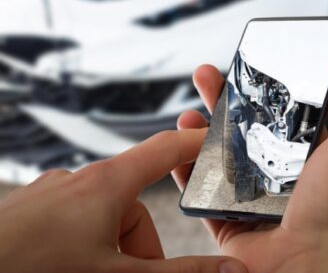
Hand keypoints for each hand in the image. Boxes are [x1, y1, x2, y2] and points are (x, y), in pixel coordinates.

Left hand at [0, 130, 247, 272]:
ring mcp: (49, 195)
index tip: (220, 140)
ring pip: (101, 216)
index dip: (198, 141)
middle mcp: (77, 180)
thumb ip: (178, 272)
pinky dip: (83, 245)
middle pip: (133, 203)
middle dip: (142, 244)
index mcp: (106, 184)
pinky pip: (71, 221)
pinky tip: (68, 265)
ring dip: (112, 249)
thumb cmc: (33, 269)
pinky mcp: (27, 211)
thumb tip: (228, 269)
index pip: (166, 149)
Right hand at [173, 59, 327, 272]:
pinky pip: (200, 187)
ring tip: (188, 107)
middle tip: (206, 74)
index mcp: (310, 154)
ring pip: (218, 152)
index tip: (249, 63)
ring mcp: (251, 193)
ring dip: (199, 127)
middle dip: (224, 97)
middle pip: (245, 125)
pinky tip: (176, 144)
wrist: (301, 265)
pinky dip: (184, 166)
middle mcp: (280, 171)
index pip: (284, 110)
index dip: (266, 86)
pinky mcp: (226, 215)